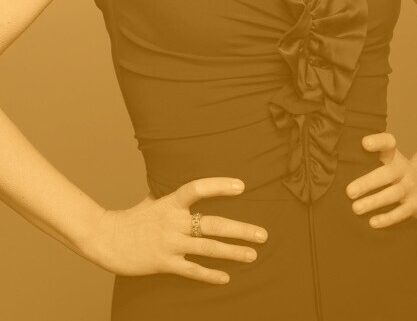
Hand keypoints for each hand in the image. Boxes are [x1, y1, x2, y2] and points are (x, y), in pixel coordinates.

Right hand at [89, 177, 267, 284]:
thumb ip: (172, 195)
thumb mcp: (153, 199)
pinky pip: (192, 270)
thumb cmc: (133, 217)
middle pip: (213, 224)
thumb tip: (190, 188)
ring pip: (208, 248)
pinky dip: (210, 274)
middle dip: (240, 229)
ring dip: (233, 252)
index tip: (241, 187)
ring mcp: (170, 243)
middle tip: (263, 234)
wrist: (107, 238)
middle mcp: (173, 221)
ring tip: (253, 254)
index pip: (198, 188)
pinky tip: (226, 277)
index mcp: (170, 202)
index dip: (220, 186)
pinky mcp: (165, 263)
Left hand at [345, 132, 416, 228]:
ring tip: (356, 208)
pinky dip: (387, 218)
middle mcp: (403, 170)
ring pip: (392, 194)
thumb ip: (367, 159)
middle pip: (387, 174)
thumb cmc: (397, 172)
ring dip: (373, 202)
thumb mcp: (388, 160)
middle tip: (349, 191)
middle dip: (367, 183)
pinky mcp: (416, 204)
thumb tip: (334, 163)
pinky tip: (373, 222)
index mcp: (394, 156)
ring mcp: (411, 187)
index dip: (378, 142)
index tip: (364, 143)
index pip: (388, 144)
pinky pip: (401, 212)